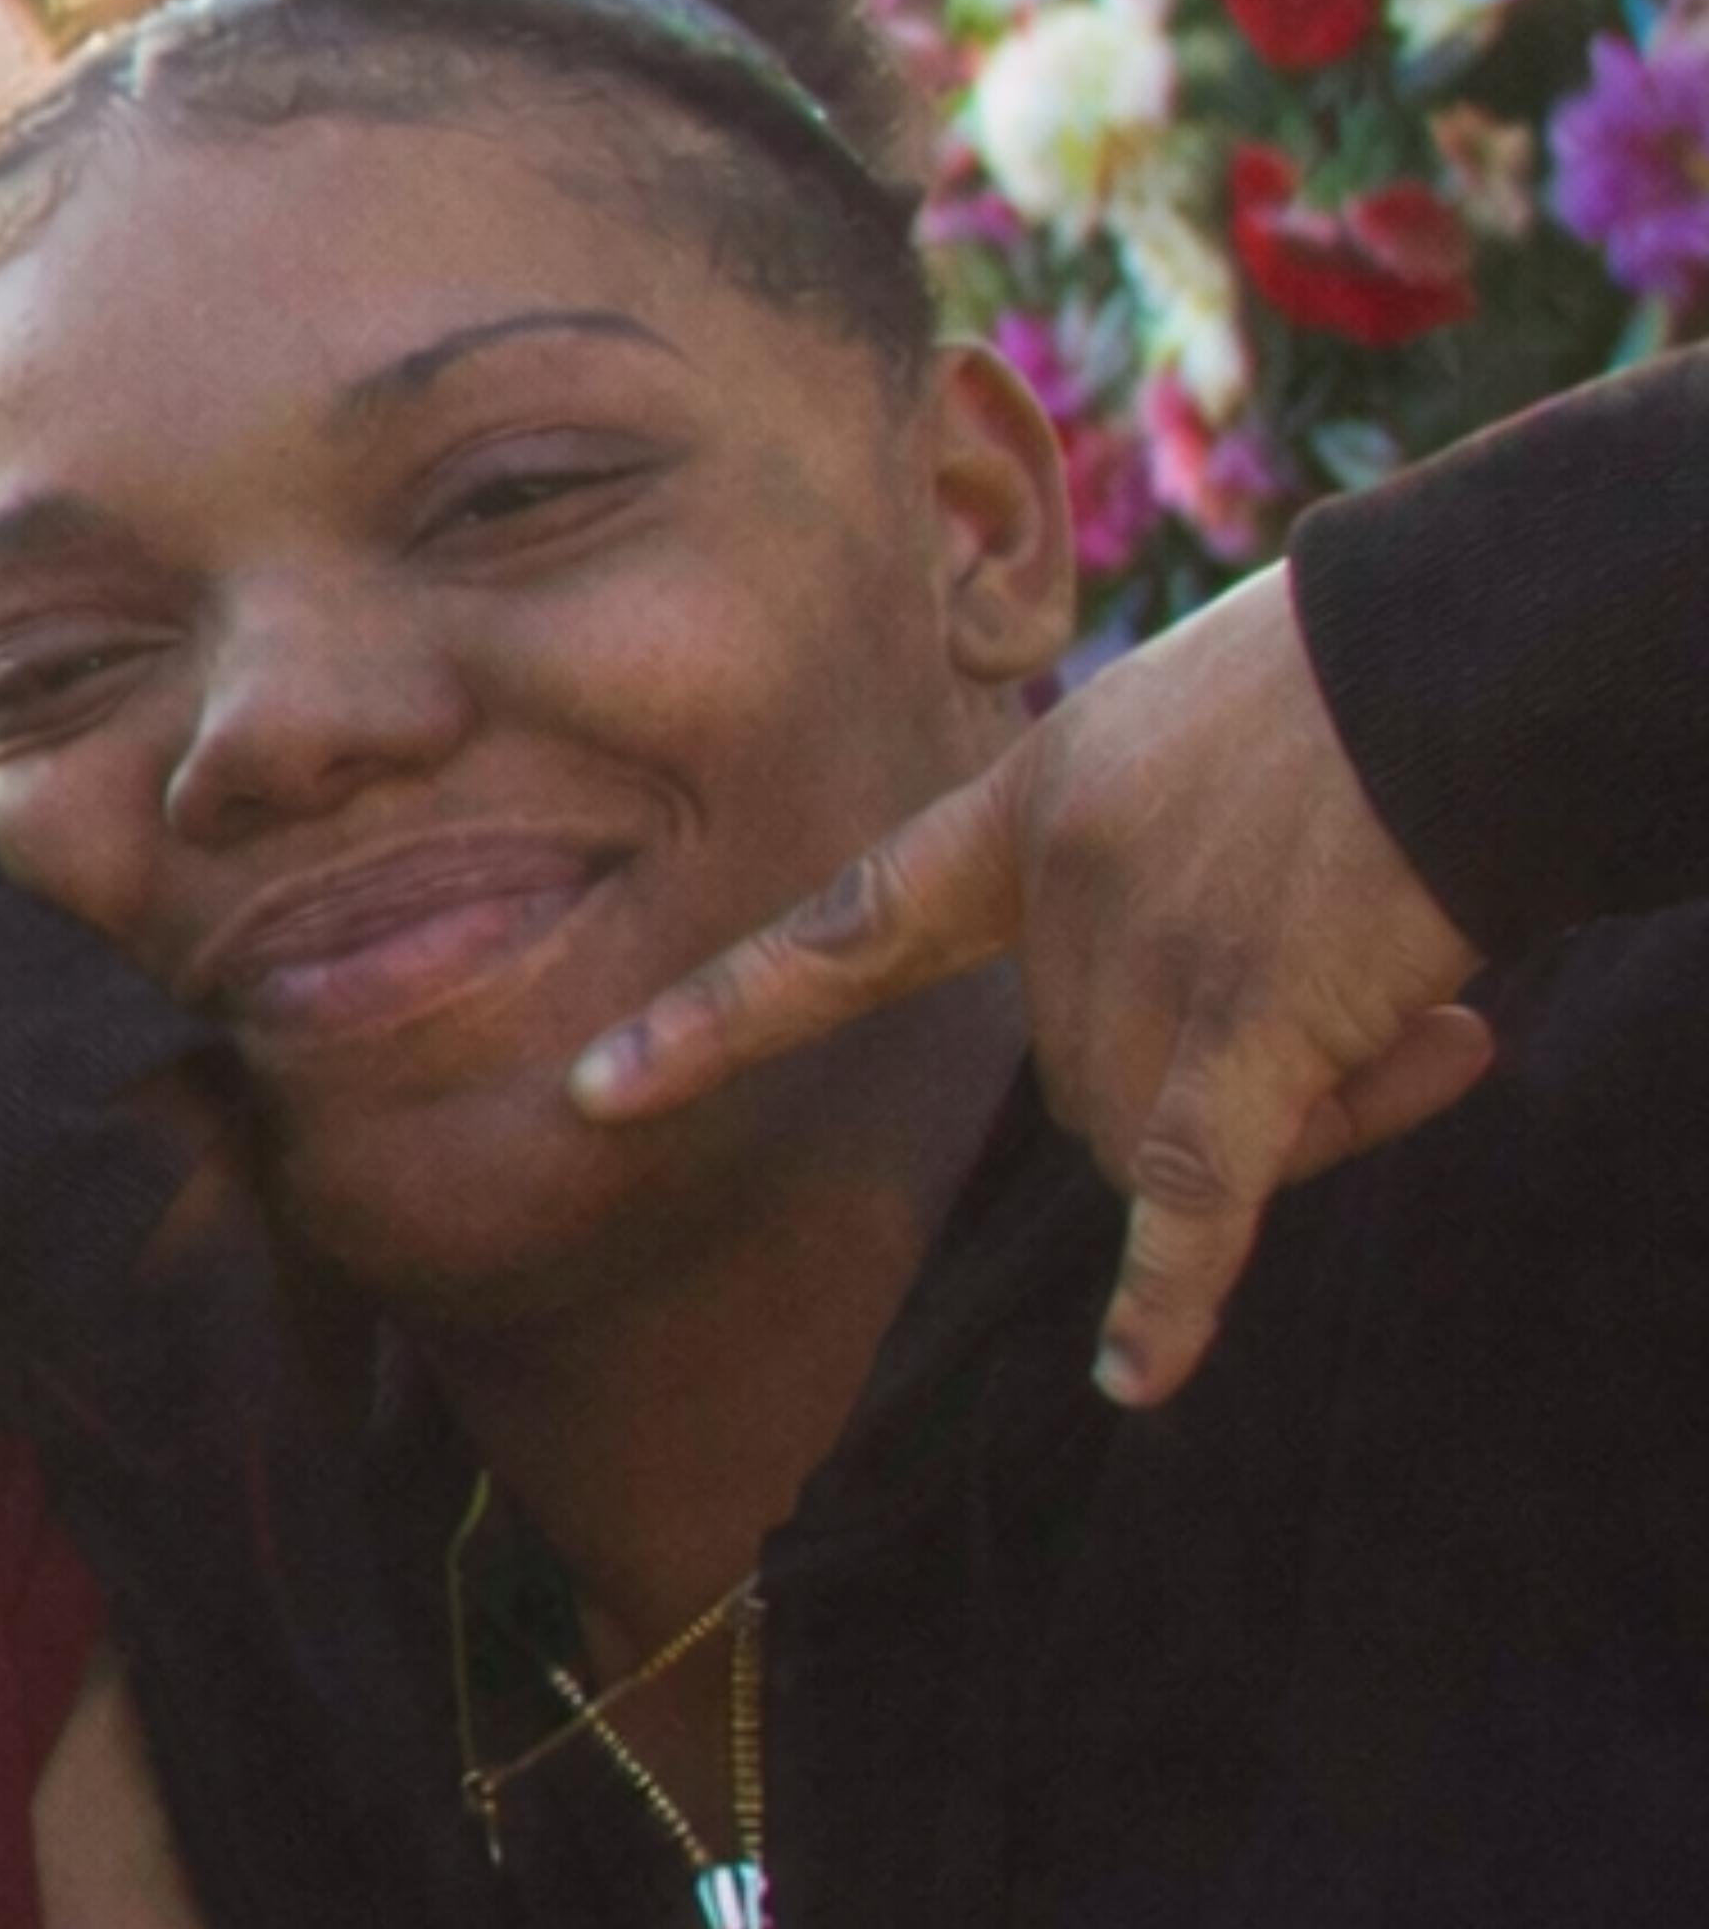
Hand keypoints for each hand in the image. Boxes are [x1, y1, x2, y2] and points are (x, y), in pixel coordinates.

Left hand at [570, 562, 1493, 1406]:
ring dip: (1283, 1119)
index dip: (716, 1018)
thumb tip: (1189, 1069)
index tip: (591, 1089)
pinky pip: (1193, 1195)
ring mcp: (1134, 964)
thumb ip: (1138, 874)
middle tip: (1339, 992)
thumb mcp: (1182, 743)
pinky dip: (1176, 1295)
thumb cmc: (1353, 692)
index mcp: (1020, 814)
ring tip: (1400, 1008)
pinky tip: (1136, 1380)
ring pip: (1154, 1134)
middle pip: (1070, 1077)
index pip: (837, 932)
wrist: (1453, 664)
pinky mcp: (1244, 1029)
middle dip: (1190, 1079)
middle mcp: (1049, 897)